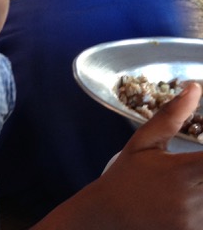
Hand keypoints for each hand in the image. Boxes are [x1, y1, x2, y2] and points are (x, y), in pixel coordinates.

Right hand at [32, 82, 202, 229]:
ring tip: (192, 177)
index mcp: (183, 171)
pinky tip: (191, 191)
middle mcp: (195, 199)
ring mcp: (196, 222)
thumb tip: (194, 88)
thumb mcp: (143, 142)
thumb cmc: (127, 175)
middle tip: (197, 164)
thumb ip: (170, 116)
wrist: (109, 217)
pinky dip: (202, 201)